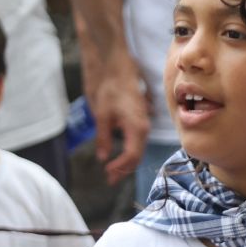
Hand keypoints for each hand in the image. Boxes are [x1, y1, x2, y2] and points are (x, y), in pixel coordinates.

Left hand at [82, 54, 150, 182]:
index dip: (120, 168)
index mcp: (136, 128)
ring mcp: (143, 122)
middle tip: (110, 179)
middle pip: (137, 155)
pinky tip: (120, 154)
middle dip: (124, 169)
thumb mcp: (102, 115)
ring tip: (113, 170)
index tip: (107, 173)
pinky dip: (130, 150)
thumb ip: (104, 138)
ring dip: (127, 161)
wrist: (117, 67)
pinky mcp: (140, 118)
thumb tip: (103, 157)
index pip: (131, 156)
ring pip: (138, 148)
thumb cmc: (110, 88)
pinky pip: (138, 140)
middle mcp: (144, 127)